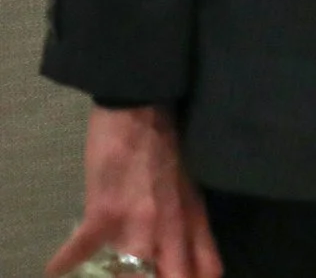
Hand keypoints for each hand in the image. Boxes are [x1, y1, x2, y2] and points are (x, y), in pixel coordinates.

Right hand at [48, 105, 221, 277]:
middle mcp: (170, 226)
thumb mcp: (190, 183)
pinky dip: (64, 262)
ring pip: (133, 275)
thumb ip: (189, 220)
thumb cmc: (169, 142)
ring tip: (107, 273)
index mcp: (193, 217)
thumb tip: (185, 253)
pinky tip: (56, 269)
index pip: (207, 269)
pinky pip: (80, 251)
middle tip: (141, 276)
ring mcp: (137, 221)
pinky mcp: (103, 212)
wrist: (142, 107)